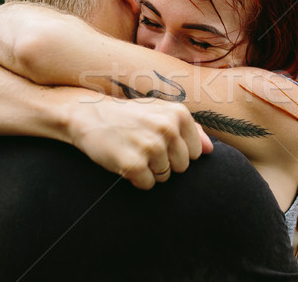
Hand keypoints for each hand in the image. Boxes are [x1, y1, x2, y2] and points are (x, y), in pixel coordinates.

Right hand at [66, 96, 212, 189]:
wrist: (88, 115)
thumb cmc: (129, 116)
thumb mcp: (160, 112)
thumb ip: (190, 130)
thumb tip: (209, 150)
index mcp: (179, 114)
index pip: (195, 153)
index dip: (176, 152)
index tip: (158, 141)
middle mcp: (167, 128)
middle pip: (181, 167)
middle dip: (164, 163)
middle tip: (143, 147)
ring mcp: (151, 146)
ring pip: (165, 177)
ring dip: (149, 171)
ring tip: (133, 151)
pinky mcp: (134, 164)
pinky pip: (147, 185)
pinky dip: (136, 180)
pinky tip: (125, 161)